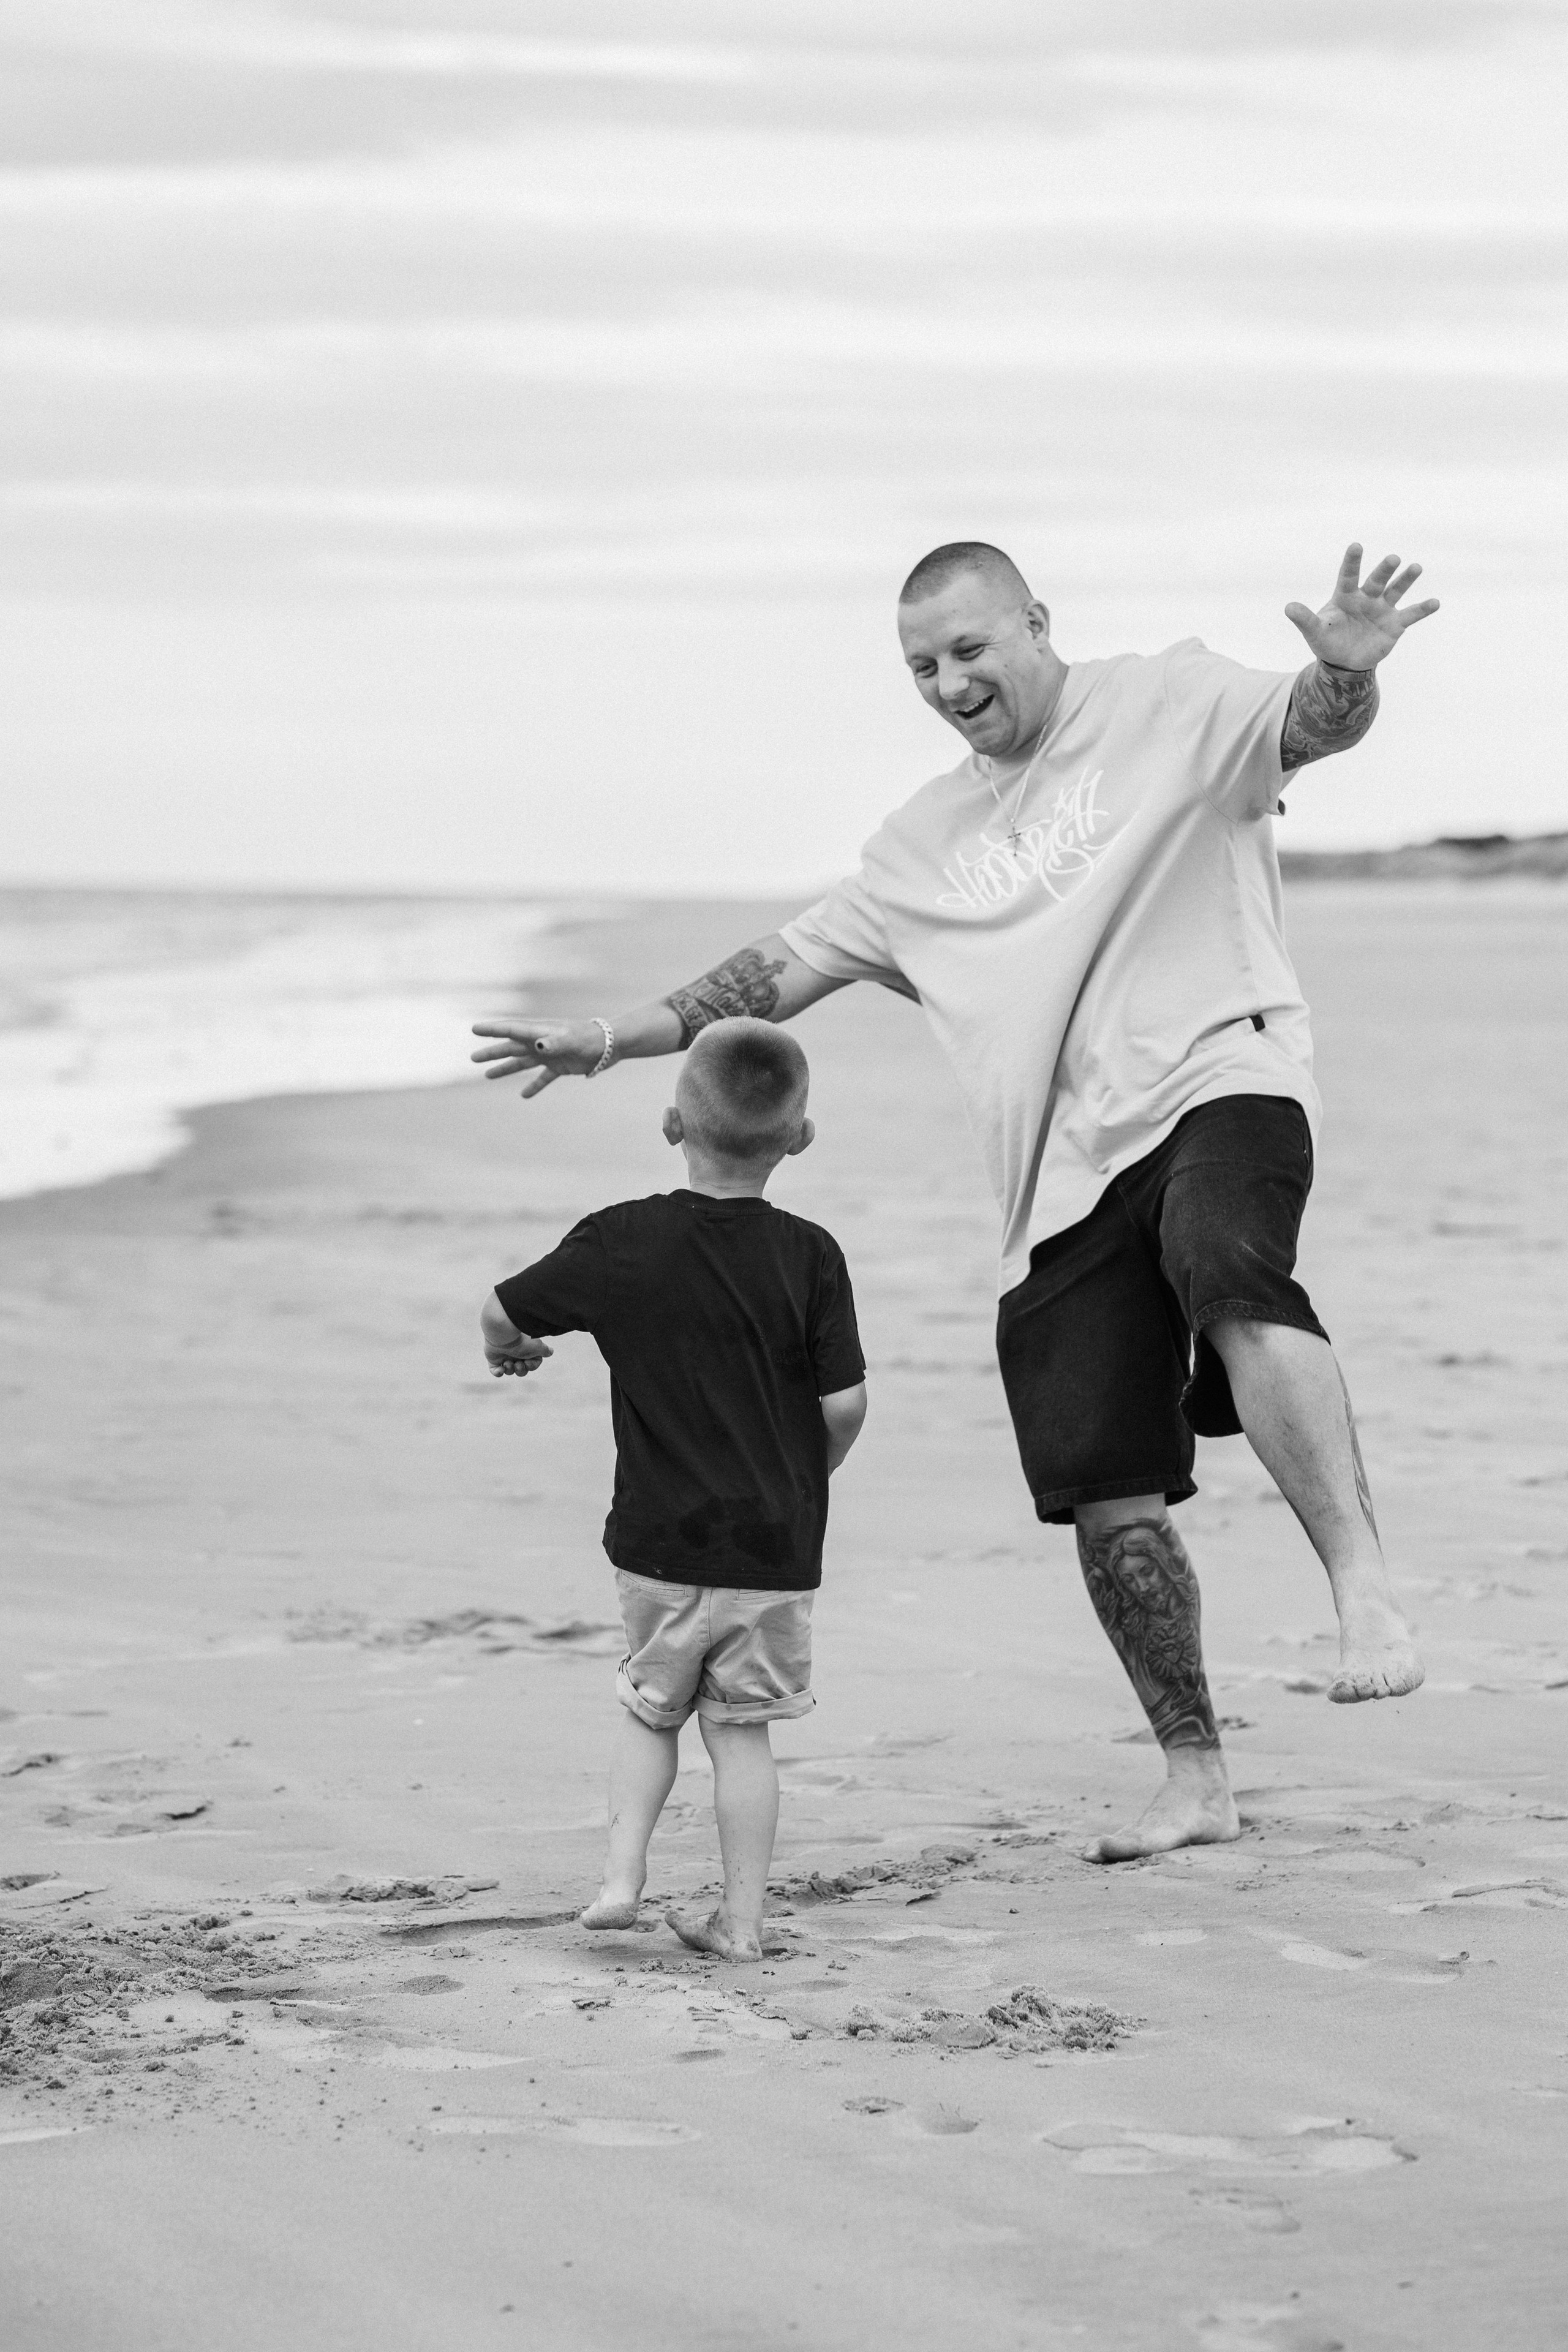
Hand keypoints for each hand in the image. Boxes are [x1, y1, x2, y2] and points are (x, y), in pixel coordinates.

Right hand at [471, 1019, 605, 1098]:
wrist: (611, 1045)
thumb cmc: (590, 1039)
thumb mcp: (571, 1041)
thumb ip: (553, 1043)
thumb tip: (536, 1046)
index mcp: (540, 1032)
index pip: (511, 1030)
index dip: (493, 1030)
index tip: (474, 1029)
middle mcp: (541, 1041)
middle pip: (512, 1047)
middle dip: (492, 1052)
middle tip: (472, 1058)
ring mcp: (550, 1054)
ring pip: (522, 1062)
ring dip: (505, 1068)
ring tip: (487, 1075)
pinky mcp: (560, 1066)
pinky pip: (543, 1077)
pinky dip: (534, 1086)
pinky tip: (524, 1096)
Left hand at [485, 1332, 552, 1378]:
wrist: (503, 1333)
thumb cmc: (522, 1340)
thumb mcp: (538, 1346)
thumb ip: (545, 1350)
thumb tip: (550, 1351)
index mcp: (528, 1350)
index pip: (532, 1364)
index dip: (531, 1366)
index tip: (528, 1361)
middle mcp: (517, 1353)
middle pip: (521, 1370)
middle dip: (520, 1370)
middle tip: (517, 1363)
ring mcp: (505, 1355)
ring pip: (510, 1371)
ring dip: (510, 1369)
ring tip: (507, 1362)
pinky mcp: (494, 1358)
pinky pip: (495, 1371)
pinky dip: (498, 1372)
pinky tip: (500, 1369)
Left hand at [1285, 543, 1439, 670]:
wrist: (1345, 661)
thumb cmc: (1328, 641)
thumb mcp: (1314, 632)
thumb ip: (1304, 619)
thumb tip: (1288, 607)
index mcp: (1346, 596)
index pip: (1348, 576)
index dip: (1352, 562)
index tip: (1356, 546)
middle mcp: (1367, 597)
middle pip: (1376, 580)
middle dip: (1384, 570)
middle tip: (1393, 558)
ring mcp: (1383, 609)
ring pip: (1396, 590)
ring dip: (1406, 579)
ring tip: (1416, 567)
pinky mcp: (1395, 624)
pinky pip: (1411, 615)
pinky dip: (1423, 609)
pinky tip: (1435, 602)